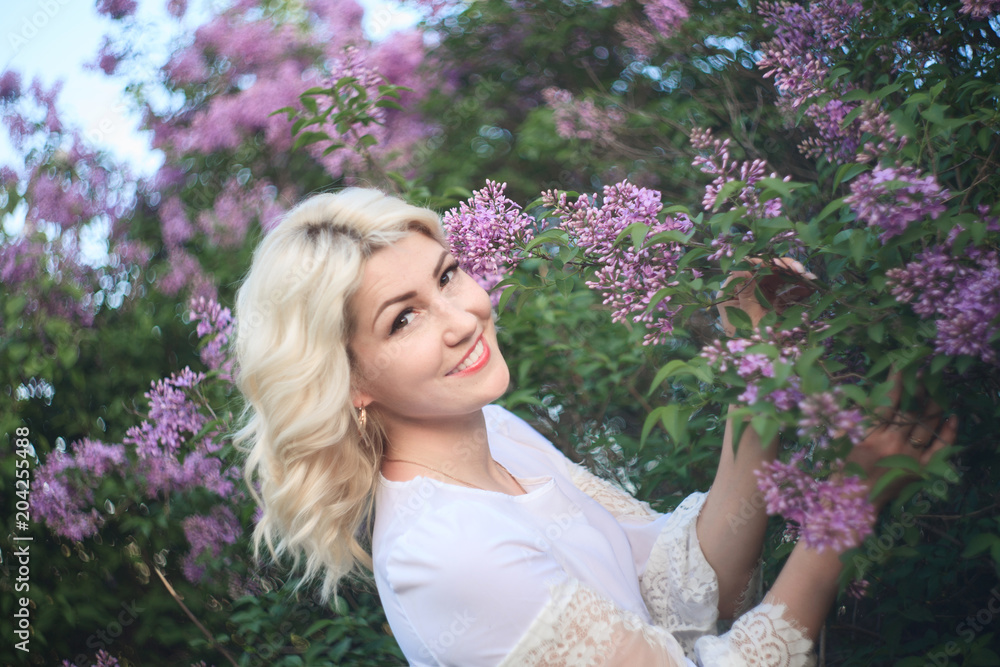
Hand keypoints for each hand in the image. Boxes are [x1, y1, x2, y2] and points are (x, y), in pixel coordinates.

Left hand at [716, 257, 816, 336]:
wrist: (759, 364)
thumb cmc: (747, 343)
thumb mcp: (748, 317)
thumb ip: (746, 292)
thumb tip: (742, 266)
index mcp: (730, 293)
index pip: (745, 268)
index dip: (763, 262)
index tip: (782, 265)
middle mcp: (744, 292)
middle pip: (763, 271)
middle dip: (783, 268)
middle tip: (802, 271)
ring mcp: (758, 298)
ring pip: (776, 279)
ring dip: (794, 276)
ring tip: (810, 279)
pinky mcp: (772, 305)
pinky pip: (784, 292)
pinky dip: (797, 289)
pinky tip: (809, 289)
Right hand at [848, 374, 957, 508]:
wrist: (855, 503)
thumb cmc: (844, 471)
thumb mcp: (843, 441)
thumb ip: (856, 420)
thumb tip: (870, 397)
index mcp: (871, 437)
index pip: (887, 403)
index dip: (895, 383)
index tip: (900, 366)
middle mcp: (894, 445)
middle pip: (911, 411)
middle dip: (917, 390)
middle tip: (921, 375)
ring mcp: (911, 457)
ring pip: (926, 424)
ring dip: (932, 404)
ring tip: (934, 390)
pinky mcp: (922, 469)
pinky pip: (940, 448)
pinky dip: (948, 431)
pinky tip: (952, 416)